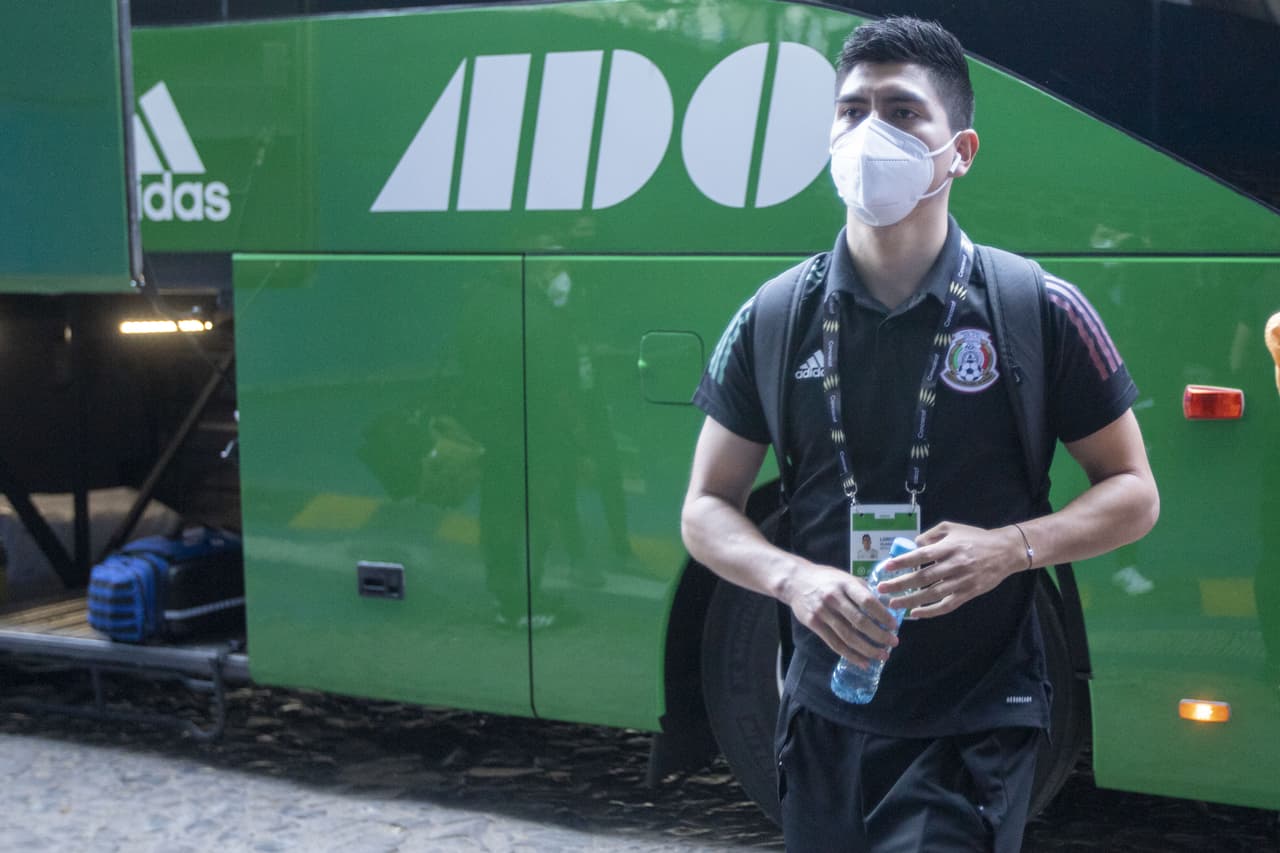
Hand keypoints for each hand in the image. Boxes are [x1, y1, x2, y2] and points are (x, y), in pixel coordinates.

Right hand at [782, 562, 900, 668]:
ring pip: (848, 636)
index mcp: (845, 584)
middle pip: (860, 622)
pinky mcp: (814, 624)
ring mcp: (822, 612)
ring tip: (882, 656)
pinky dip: (850, 655)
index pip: (868, 601)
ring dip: (867, 649)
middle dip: (879, 635)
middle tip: (893, 643)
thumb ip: (862, 591)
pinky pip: (835, 644)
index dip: (883, 616)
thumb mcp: (845, 577)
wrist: (795, 581)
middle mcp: (833, 598)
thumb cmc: (826, 579)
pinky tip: (863, 662)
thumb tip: (885, 608)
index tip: (894, 626)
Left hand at [874, 522, 1025, 617]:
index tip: (887, 567)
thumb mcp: (952, 528)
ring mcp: (962, 581)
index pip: (921, 556)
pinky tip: (916, 614)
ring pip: (932, 594)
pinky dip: (931, 611)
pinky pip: (947, 605)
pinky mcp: (968, 593)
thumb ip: (930, 535)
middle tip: (882, 589)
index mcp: (949, 547)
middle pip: (923, 578)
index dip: (903, 562)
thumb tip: (913, 546)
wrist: (1005, 551)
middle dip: (900, 584)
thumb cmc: (974, 537)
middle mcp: (954, 565)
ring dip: (911, 600)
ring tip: (893, 603)